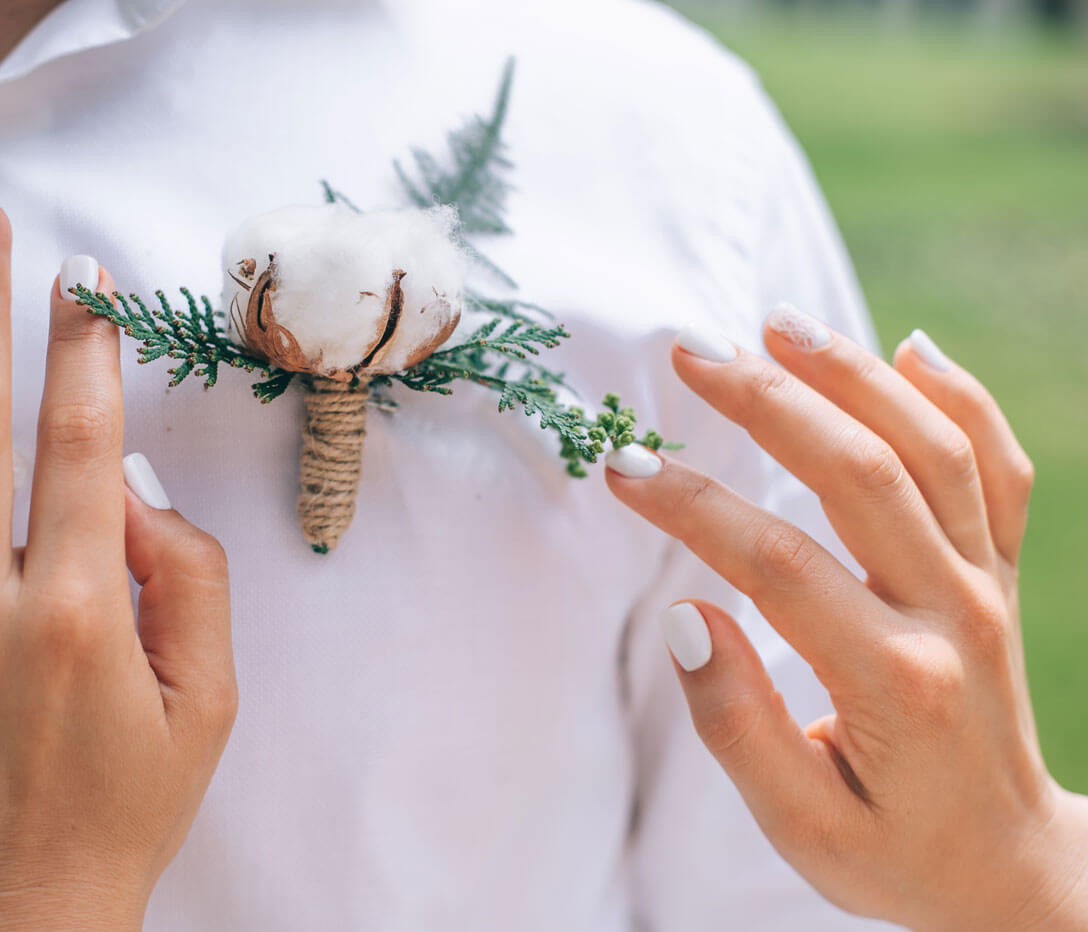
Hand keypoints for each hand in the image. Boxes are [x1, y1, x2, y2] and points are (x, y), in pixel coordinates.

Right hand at [604, 308, 1087, 930]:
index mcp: (895, 681)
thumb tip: (687, 617)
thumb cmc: (889, 849)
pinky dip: (961, 398)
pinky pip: (997, 467)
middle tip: (691, 354)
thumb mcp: (800, 825)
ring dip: (854, 373)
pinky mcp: (1000, 573)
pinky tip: (911, 347)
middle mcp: (954, 615)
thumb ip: (738, 724)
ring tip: (776, 324)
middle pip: (862, 474)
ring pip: (933, 449)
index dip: (691, 506)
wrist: (1004, 866)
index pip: (777, 564)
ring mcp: (986, 585)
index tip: (623, 467)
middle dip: (768, 402)